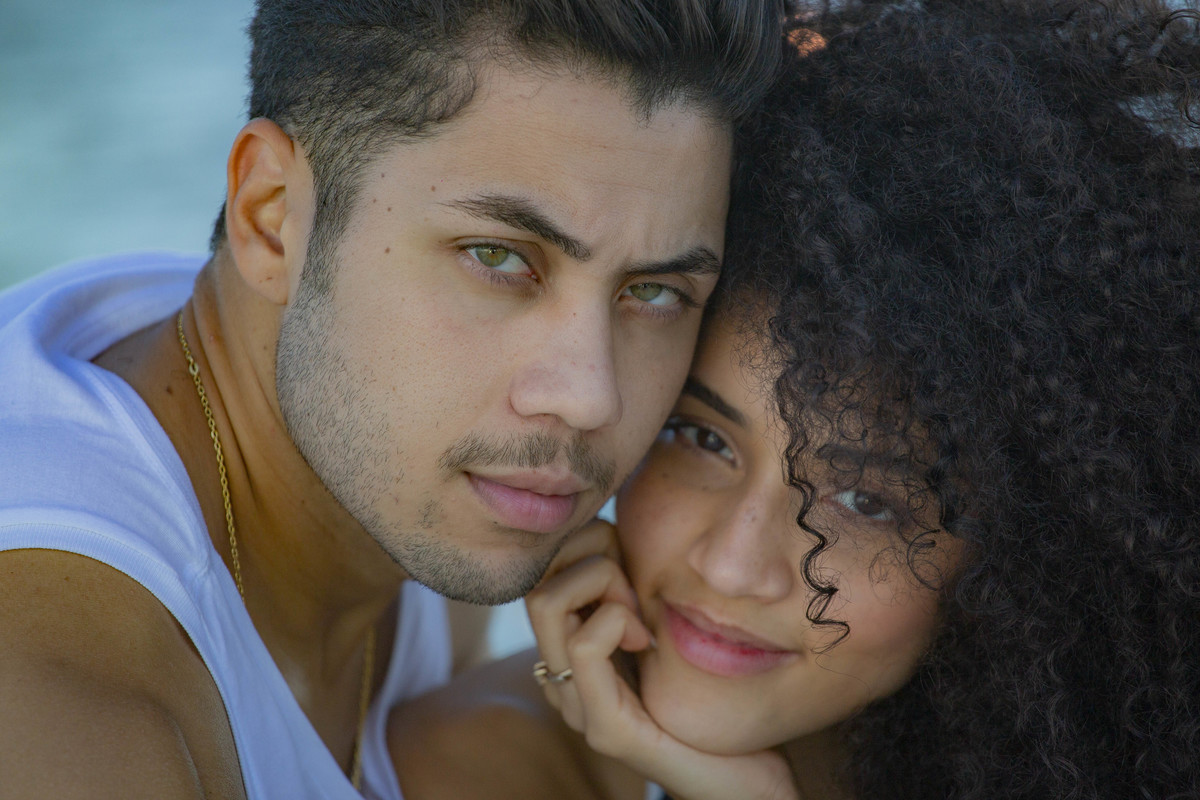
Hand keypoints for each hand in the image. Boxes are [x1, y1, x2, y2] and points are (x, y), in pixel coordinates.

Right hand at [525, 520, 799, 799]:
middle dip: (591, 559)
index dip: (584, 544)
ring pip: (548, 602)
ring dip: (604, 584)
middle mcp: (562, 677)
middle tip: (637, 588)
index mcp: (571, 651)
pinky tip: (647, 641)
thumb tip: (623, 519)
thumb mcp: (669, 621)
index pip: (542, 568)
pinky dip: (616, 619)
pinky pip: (584, 644)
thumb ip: (639, 584)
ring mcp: (577, 706)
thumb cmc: (717, 694)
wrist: (752, 777)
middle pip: (537, 579)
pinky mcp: (606, 729)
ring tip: (641, 615)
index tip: (631, 564)